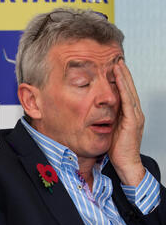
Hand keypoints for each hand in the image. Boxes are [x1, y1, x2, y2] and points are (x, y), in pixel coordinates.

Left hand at [108, 60, 145, 185]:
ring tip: (117, 62)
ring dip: (123, 76)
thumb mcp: (107, 130)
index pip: (124, 93)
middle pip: (128, 88)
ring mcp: (134, 116)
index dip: (119, 80)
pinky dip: (123, 86)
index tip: (111, 68)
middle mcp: (133, 113)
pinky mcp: (132, 121)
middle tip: (116, 59)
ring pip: (129, 90)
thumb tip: (90, 113)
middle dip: (122, 73)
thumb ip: (103, 120)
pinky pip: (127, 99)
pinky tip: (118, 76)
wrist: (125, 165)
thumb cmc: (114, 151)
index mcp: (127, 115)